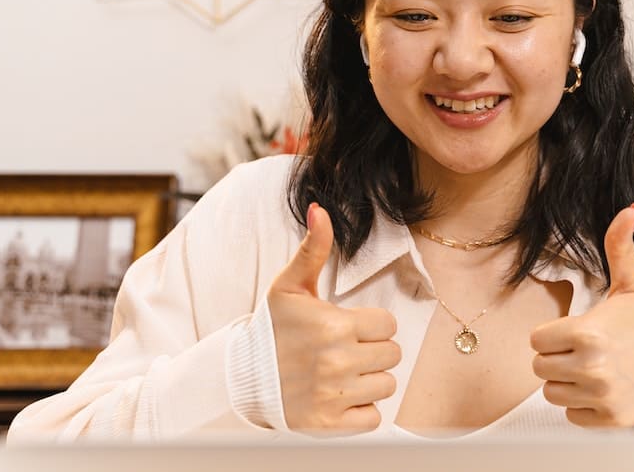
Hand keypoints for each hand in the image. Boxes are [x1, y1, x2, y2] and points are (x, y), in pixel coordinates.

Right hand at [267, 203, 400, 434]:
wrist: (242, 377)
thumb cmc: (272, 329)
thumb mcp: (289, 285)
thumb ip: (313, 248)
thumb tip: (320, 209)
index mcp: (335, 326)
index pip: (388, 326)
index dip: (372, 326)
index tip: (350, 328)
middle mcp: (338, 362)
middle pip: (392, 355)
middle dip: (373, 351)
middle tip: (346, 350)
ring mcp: (334, 395)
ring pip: (386, 386)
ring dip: (370, 380)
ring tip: (344, 373)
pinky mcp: (330, 424)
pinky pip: (373, 418)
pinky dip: (362, 410)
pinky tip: (342, 396)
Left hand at [530, 203, 633, 427]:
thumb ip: (619, 246)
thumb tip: (629, 208)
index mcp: (587, 333)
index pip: (537, 339)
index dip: (552, 334)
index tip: (573, 331)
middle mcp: (590, 367)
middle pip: (540, 367)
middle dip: (557, 358)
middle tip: (583, 350)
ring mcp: (600, 396)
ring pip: (552, 392)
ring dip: (567, 382)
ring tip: (592, 369)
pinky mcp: (607, 419)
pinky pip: (571, 415)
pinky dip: (582, 405)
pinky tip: (601, 389)